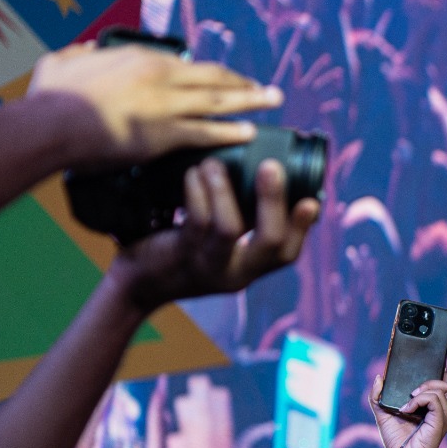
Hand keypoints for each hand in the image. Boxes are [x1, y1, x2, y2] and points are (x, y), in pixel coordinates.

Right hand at [27, 41, 281, 170]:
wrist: (54, 123)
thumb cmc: (54, 96)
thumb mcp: (64, 61)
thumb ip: (81, 53)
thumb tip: (86, 47)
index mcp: (140, 58)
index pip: (184, 64)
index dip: (207, 74)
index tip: (222, 79)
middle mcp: (161, 77)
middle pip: (214, 77)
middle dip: (244, 83)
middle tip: (267, 88)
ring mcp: (167, 105)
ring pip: (219, 101)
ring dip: (251, 101)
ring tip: (272, 102)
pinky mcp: (166, 134)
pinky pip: (208, 132)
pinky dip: (231, 132)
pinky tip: (249, 133)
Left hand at [110, 158, 319, 310]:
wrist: (135, 284)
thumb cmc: (180, 253)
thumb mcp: (217, 245)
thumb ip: (243, 223)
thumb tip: (267, 183)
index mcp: (250, 270)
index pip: (287, 254)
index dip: (302, 228)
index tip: (311, 200)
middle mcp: (235, 274)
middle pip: (270, 243)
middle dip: (273, 202)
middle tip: (272, 166)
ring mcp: (208, 266)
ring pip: (229, 228)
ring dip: (224, 190)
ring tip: (216, 163)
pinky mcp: (180, 255)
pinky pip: (195, 221)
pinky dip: (197, 193)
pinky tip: (194, 174)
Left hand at [370, 354, 446, 447]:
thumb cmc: (396, 442)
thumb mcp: (383, 414)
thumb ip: (378, 397)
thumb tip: (379, 377)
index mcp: (432, 409)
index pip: (445, 386)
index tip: (446, 356)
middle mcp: (440, 412)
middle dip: (435, 377)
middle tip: (414, 388)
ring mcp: (442, 416)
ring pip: (442, 389)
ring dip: (423, 390)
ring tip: (409, 400)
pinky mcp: (440, 421)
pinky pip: (434, 399)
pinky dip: (419, 400)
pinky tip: (407, 409)